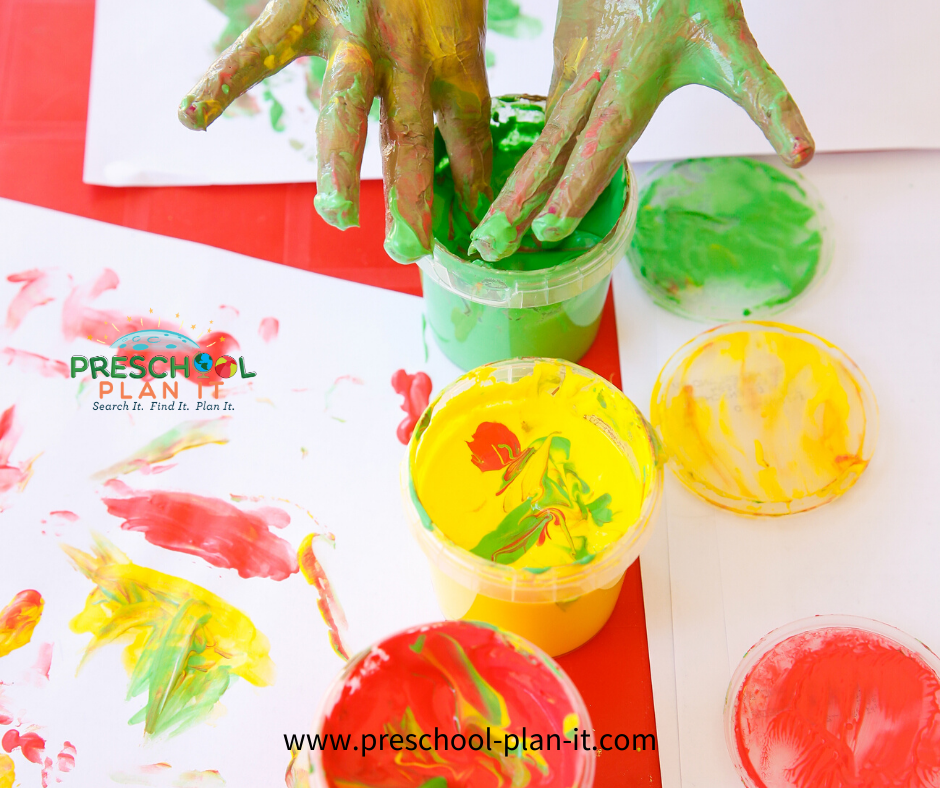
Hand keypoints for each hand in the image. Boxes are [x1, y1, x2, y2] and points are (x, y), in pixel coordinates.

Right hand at [179, 0, 491, 263]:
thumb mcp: (459, 10)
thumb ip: (458, 62)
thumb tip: (467, 129)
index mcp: (450, 48)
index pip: (469, 127)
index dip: (473, 181)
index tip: (475, 232)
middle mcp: (405, 49)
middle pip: (409, 136)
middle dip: (409, 197)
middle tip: (409, 249)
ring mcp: (350, 30)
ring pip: (343, 108)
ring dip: (338, 166)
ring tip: (336, 214)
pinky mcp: (298, 8)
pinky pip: (255, 50)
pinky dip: (221, 82)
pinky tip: (190, 117)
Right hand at [469, 0, 813, 260]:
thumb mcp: (735, 47)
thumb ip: (768, 101)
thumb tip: (804, 155)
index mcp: (634, 81)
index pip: (599, 144)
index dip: (576, 187)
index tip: (550, 229)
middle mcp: (594, 80)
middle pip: (550, 150)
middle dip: (518, 202)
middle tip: (488, 247)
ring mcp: (572, 69)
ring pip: (539, 138)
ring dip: (511, 188)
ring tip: (486, 234)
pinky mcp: (563, 60)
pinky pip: (545, 116)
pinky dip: (526, 157)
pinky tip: (507, 194)